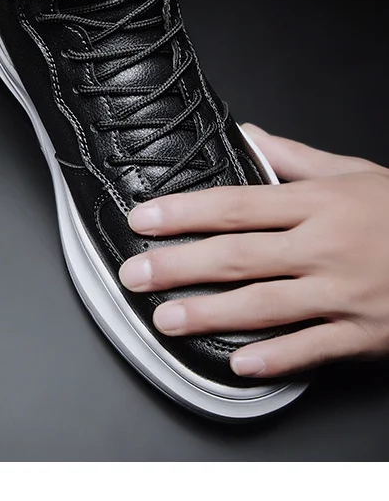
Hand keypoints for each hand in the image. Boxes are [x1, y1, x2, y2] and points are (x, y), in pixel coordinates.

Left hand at [119, 124, 388, 377]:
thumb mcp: (354, 173)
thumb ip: (295, 158)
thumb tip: (247, 136)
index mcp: (317, 204)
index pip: (236, 205)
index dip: (184, 213)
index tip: (143, 220)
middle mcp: (324, 248)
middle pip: (238, 256)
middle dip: (179, 266)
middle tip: (135, 275)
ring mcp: (344, 294)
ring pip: (265, 305)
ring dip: (210, 315)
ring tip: (167, 319)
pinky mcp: (365, 334)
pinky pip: (313, 349)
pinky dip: (276, 358)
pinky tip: (239, 364)